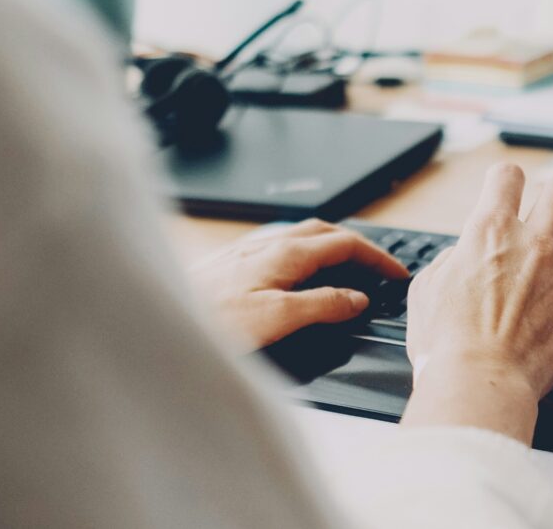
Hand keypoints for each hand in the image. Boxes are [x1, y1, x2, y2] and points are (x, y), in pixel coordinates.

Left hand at [189, 219, 408, 349]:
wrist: (156, 320)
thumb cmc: (209, 321)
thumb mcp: (277, 318)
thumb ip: (322, 305)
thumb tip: (356, 299)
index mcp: (285, 253)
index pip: (346, 243)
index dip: (377, 257)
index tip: (396, 274)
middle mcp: (267, 244)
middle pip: (326, 232)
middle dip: (358, 247)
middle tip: (378, 269)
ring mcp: (248, 250)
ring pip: (302, 237)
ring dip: (331, 248)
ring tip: (347, 269)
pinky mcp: (231, 261)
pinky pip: (280, 247)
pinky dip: (306, 256)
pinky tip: (298, 274)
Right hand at [399, 164, 552, 443]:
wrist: (478, 383)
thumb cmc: (445, 344)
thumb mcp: (427, 290)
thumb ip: (450, 262)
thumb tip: (463, 256)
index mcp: (489, 233)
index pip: (507, 176)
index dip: (506, 180)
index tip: (506, 189)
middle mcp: (533, 244)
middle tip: (548, 211)